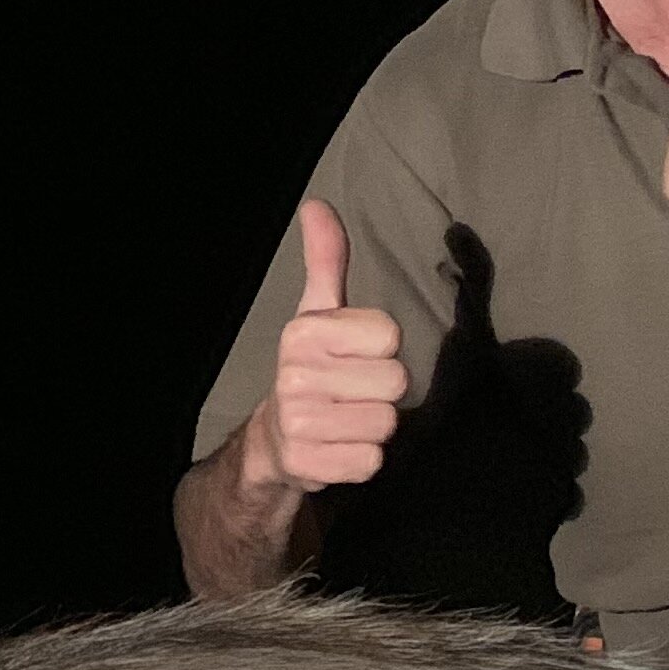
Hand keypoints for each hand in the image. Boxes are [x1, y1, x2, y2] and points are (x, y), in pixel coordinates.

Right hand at [240, 199, 406, 494]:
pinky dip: (361, 459)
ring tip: (345, 420)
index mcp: (303, 333)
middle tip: (351, 393)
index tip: (353, 356)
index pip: (389, 336)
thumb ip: (326, 260)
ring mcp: (300, 423)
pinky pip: (371, 461)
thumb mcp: (317, 313)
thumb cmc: (311, 369)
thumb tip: (317, 204)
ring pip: (386, 423)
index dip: (381, 349)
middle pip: (394, 381)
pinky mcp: (309, 466)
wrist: (274, 441)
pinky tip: (338, 448)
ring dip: (373, 426)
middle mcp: (295, 375)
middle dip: (381, 391)